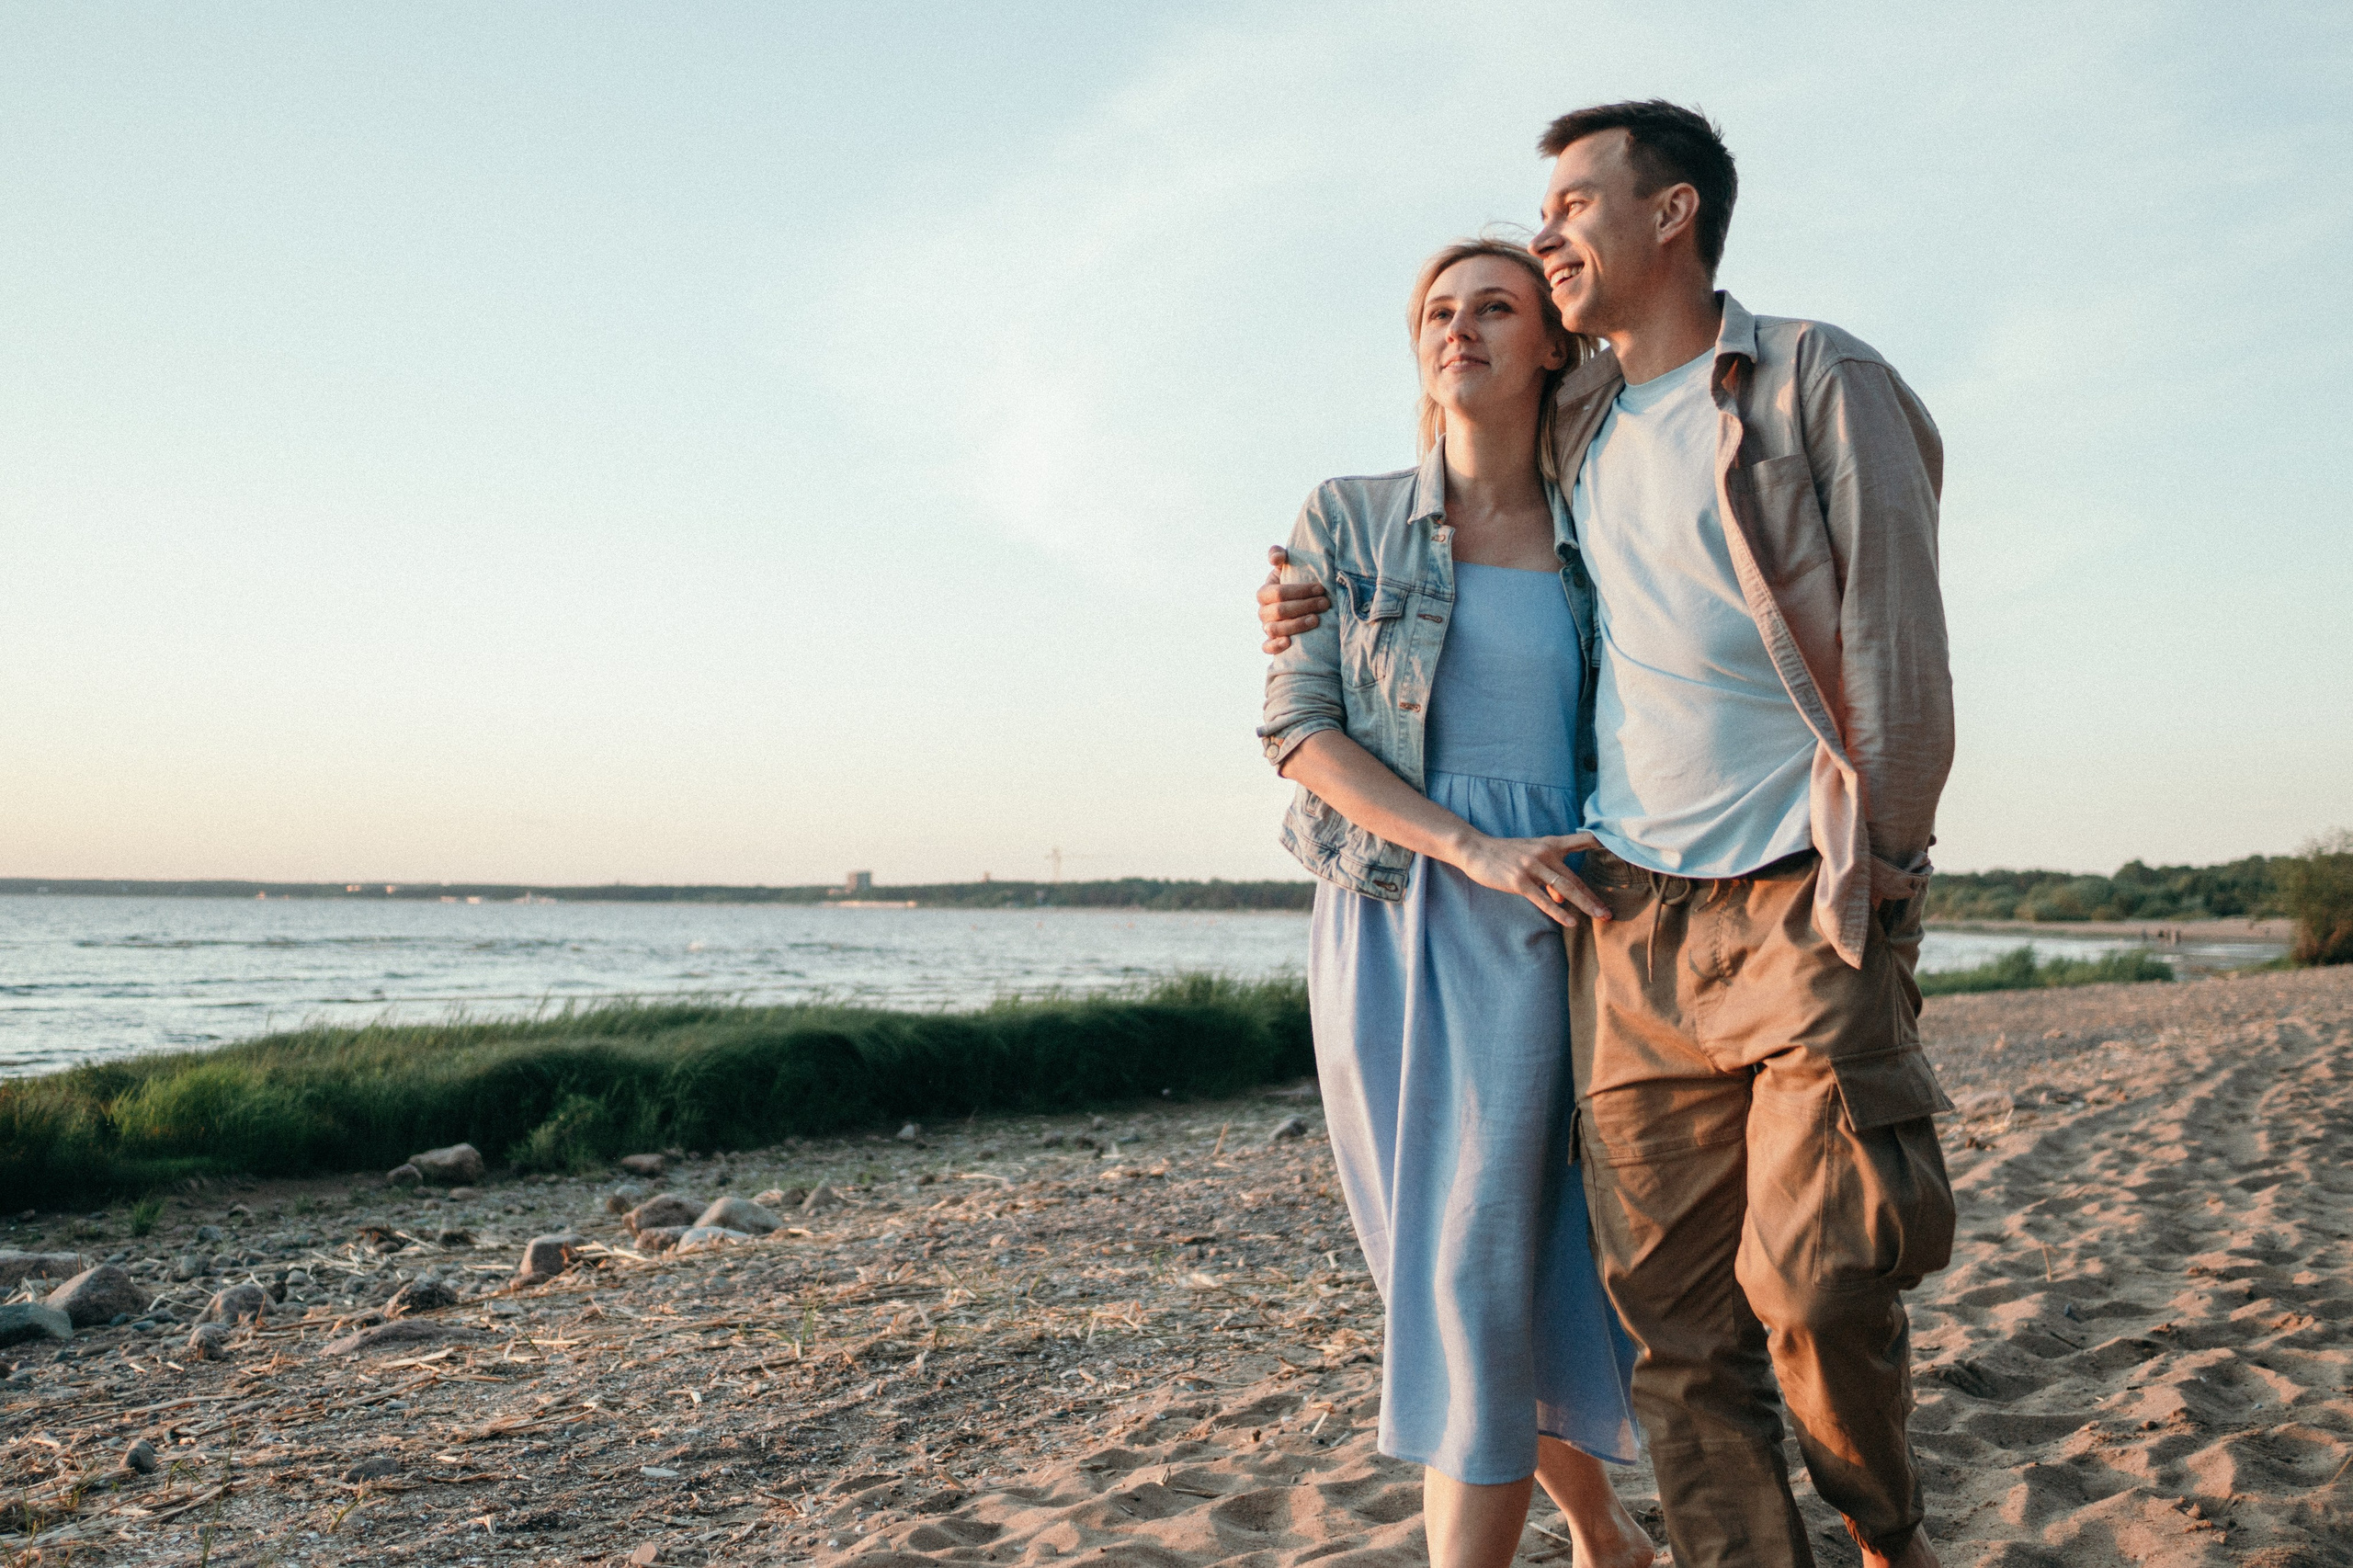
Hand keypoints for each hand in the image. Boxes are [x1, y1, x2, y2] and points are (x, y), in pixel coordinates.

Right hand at [1258, 545, 1331, 653]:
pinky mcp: (1271, 642)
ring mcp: (1267, 627)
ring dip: (1296, 625)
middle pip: (1279, 611)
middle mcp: (1263, 611)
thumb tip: (1276, 558)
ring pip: (1274, 629)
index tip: (1321, 589)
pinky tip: (1289, 643)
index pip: (1278, 593)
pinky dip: (1275, 646)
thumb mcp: (1287, 567)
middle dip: (1304, 606)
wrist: (1298, 603)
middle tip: (1325, 603)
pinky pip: (1267, 647)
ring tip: (1316, 620)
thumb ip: (1279, 555)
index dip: (1299, 591)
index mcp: (1264, 593)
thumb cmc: (1294, 582)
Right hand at [1453, 832, 1610, 927]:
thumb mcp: (1531, 859)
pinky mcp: (1520, 881)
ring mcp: (1532, 867)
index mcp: (1550, 844)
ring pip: (1565, 889)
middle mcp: (1545, 854)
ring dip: (1585, 905)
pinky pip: (1543, 900)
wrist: (1477, 851)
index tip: (1621, 848)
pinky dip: (1559, 912)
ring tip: (1600, 917)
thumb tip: (1563, 899)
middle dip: (1593, 897)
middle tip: (1609, 913)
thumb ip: (1550, 876)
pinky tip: (1571, 922)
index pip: (1581, 840)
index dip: (1600, 842)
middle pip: (1575, 878)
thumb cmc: (1506, 855)